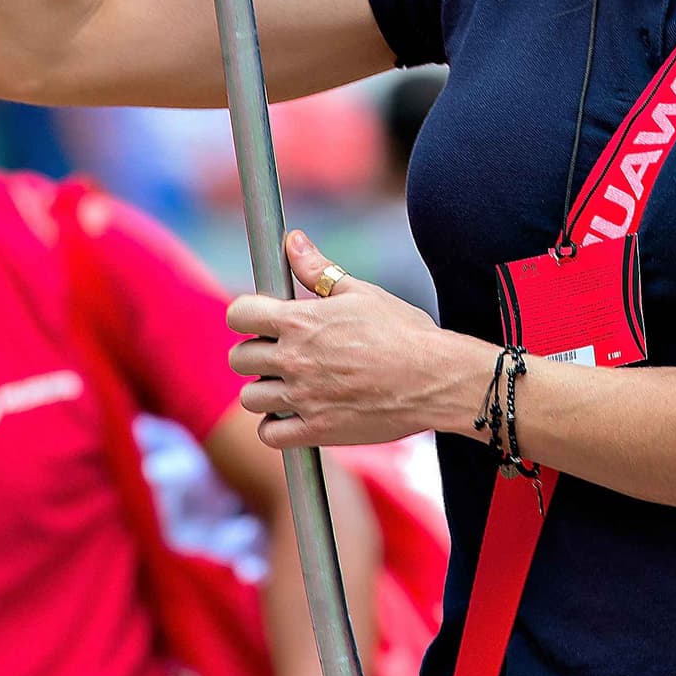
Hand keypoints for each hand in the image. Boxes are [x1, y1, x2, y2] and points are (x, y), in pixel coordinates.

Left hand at [231, 231, 462, 448]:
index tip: (259, 320)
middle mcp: (295, 359)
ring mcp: (304, 398)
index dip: (246, 315)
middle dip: (254, 353)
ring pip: (251, 398)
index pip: (239, 314)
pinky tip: (295, 414)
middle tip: (280, 354)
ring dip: (264, 391)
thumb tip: (292, 240)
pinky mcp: (317, 430)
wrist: (436, 378)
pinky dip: (276, 426)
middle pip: (239, 358)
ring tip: (289, 385)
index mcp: (301, 321)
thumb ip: (318, 269)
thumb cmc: (403, 331)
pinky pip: (270, 434)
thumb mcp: (360, 292)